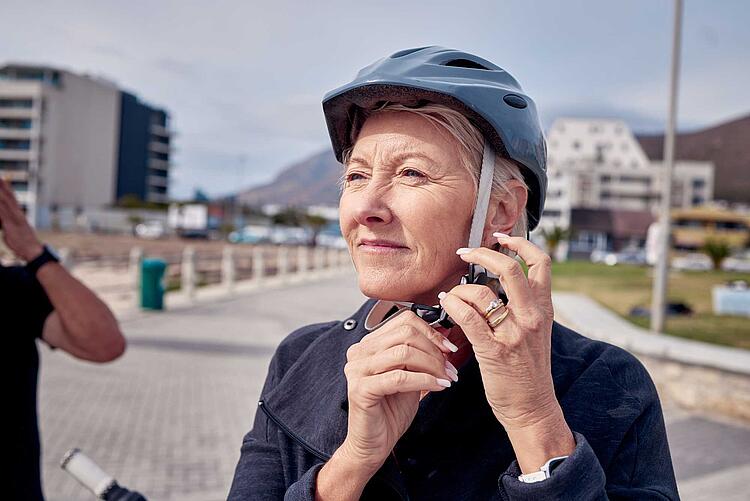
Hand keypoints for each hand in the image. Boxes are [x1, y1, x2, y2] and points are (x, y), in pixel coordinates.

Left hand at [0, 178, 42, 261]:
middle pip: (8, 196)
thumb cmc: (24, 243)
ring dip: (0, 192)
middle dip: (2, 186)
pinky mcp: (10, 224)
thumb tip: (2, 222)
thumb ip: (7, 223)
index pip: (12, 198)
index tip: (2, 178)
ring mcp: (14, 218)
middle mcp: (17, 214)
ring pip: (4, 201)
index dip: (6, 187)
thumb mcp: (15, 231)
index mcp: (19, 214)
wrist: (32, 251)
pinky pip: (1, 212)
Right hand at [340, 310, 456, 472]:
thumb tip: (444, 338)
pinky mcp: (361, 389)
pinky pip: (399, 377)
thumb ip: (419, 355)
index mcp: (370, 344)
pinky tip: (438, 387)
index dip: (431, 331)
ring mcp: (357, 369)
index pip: (404, 320)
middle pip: (405, 334)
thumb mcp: (409, 375)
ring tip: (446, 378)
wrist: (374, 443)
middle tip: (450, 367)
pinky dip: (424, 380)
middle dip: (434, 350)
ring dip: (432, 365)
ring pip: (404, 353)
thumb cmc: (391, 410)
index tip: (449, 348)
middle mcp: (359, 352)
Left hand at [438, 234, 557, 429]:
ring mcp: (513, 334)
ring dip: (460, 289)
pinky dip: (452, 305)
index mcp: (544, 310)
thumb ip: (524, 307)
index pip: (541, 264)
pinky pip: (467, 317)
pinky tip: (446, 304)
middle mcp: (532, 318)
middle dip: (483, 254)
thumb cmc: (528, 370)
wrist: (532, 408)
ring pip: (482, 293)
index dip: (520, 243)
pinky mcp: (493, 351)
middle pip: (509, 269)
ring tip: (451, 294)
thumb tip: (497, 283)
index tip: (501, 238)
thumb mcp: (536, 333)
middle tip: (465, 252)